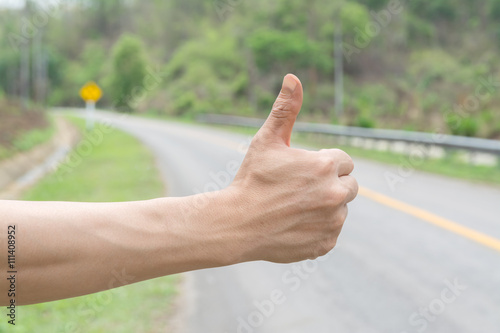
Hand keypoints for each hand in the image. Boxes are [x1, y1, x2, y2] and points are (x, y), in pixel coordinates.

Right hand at [227, 74, 357, 262]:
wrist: (235, 224)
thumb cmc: (251, 179)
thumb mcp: (267, 141)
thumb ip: (285, 109)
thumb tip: (293, 77)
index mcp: (326, 166)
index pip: (344, 162)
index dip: (323, 165)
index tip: (302, 171)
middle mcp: (336, 194)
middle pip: (349, 185)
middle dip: (330, 185)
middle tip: (299, 190)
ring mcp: (332, 222)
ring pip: (340, 209)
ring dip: (325, 207)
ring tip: (294, 208)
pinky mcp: (325, 244)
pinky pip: (330, 232)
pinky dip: (318, 229)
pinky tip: (294, 225)